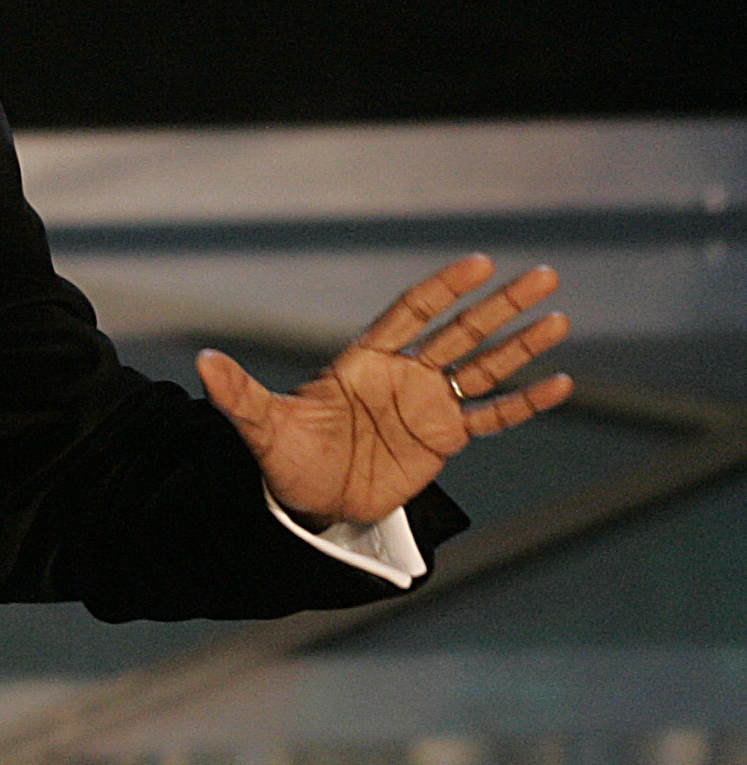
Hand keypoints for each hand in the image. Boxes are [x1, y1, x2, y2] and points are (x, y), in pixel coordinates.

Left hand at [195, 254, 573, 527]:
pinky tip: (561, 383)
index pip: (410, 312)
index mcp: (363, 360)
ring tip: (559, 317)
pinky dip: (525, 402)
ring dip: (521, 344)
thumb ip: (239, 393)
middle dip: (500, 304)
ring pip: (483, 367)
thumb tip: (202, 362)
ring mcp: (426, 406)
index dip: (443, 288)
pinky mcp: (442, 441)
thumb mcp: (259, 426)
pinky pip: (491, 417)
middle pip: (460, 330)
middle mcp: (402, 375)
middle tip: (545, 274)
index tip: (478, 262)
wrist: (305, 503)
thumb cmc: (282, 458)